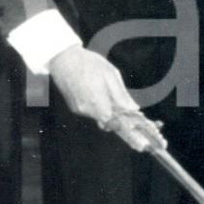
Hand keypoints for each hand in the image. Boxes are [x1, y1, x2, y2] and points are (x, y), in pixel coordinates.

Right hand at [49, 44, 165, 152]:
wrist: (62, 59)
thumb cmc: (87, 63)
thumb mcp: (110, 74)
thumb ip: (121, 95)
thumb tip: (133, 109)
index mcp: (98, 102)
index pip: (117, 125)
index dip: (130, 134)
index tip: (141, 144)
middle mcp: (88, 110)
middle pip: (110, 123)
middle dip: (122, 124)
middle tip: (137, 131)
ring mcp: (80, 110)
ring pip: (102, 117)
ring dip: (111, 113)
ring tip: (113, 99)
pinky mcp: (76, 108)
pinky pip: (93, 112)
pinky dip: (100, 107)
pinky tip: (99, 93)